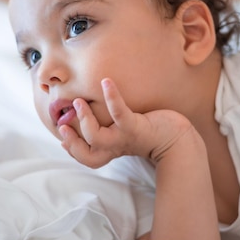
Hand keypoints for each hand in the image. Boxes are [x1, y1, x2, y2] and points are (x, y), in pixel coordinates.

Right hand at [58, 78, 193, 167]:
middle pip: (88, 155)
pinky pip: (120, 113)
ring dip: (84, 120)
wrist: (177, 138)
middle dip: (73, 141)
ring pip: (97, 138)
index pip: (88, 158)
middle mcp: (116, 146)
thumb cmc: (150, 131)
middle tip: (64, 123)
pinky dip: (111, 97)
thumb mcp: (126, 131)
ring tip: (79, 101)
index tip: (63, 138)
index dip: (72, 151)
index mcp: (112, 149)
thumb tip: (92, 114)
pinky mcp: (136, 127)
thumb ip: (110, 127)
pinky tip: (105, 81)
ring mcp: (125, 137)